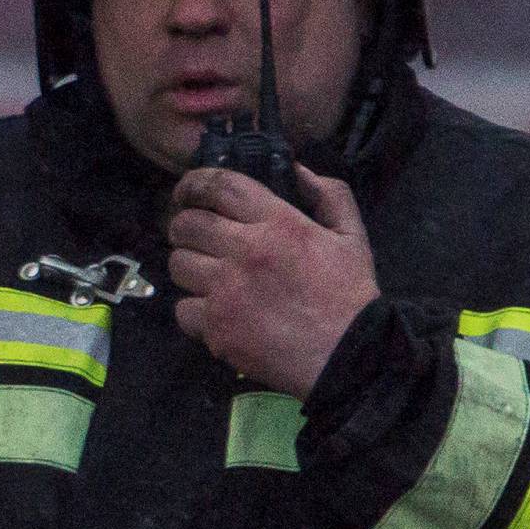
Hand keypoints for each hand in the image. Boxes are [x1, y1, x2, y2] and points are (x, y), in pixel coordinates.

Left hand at [167, 164, 378, 397]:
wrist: (349, 358)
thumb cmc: (350, 297)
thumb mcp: (351, 235)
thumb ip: (328, 195)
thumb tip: (295, 169)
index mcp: (278, 223)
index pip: (220, 186)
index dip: (195, 182)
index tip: (187, 190)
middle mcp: (245, 251)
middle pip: (187, 224)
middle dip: (186, 226)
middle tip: (196, 236)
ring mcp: (226, 291)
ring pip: (178, 264)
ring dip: (189, 266)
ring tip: (205, 274)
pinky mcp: (217, 328)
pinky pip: (182, 308)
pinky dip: (194, 309)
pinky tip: (214, 311)